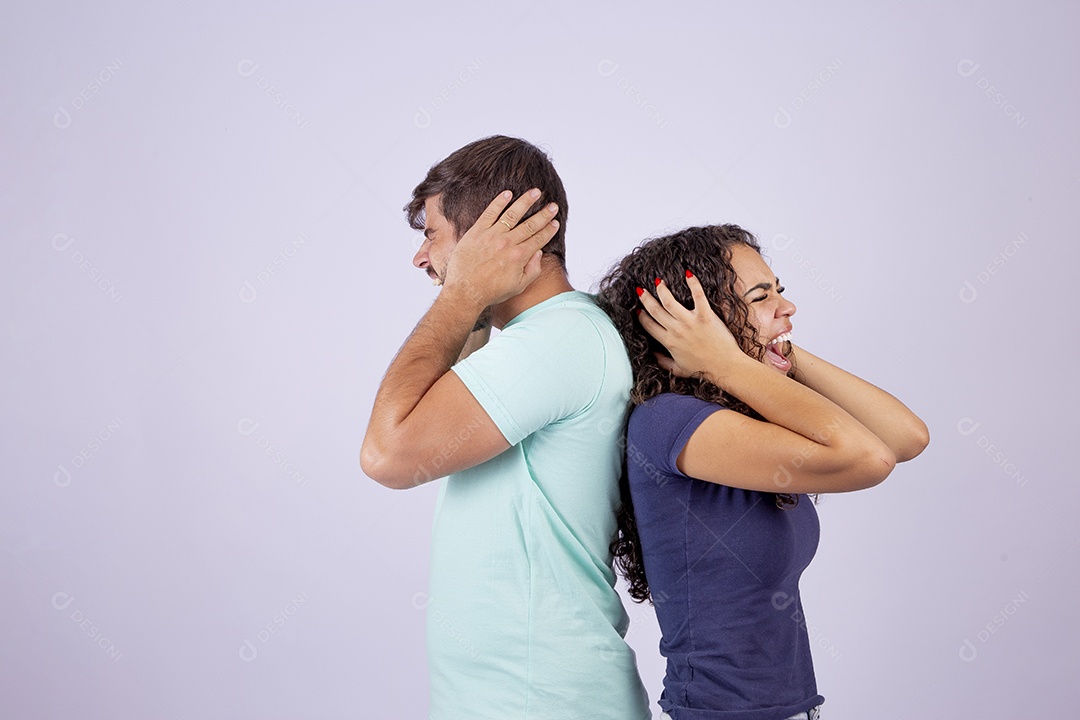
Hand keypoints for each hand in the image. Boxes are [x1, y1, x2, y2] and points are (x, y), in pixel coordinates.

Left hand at [441, 189, 558, 312]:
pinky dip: (499, 202)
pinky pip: (490, 213)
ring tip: (536, 192)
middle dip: (544, 214)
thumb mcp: (518, 286)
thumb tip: (539, 253)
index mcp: (520, 256)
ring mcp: (492, 235)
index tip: (556, 222)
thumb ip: (533, 270)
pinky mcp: (477, 231)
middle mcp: (508, 243)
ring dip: (526, 201)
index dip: (549, 230)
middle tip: (553, 205)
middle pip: (530, 224)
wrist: (465, 291)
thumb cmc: (491, 291)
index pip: (539, 238)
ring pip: (513, 214)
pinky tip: (508, 193)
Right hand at [637, 272, 749, 385]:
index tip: (637, 309)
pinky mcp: (705, 316)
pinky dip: (693, 283)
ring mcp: (690, 322)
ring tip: (659, 281)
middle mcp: (676, 330)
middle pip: (655, 310)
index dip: (641, 316)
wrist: (725, 367)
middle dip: (646, 299)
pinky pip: (698, 296)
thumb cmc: (703, 369)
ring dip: (662, 289)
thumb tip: (652, 354)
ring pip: (670, 301)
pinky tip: (688, 273)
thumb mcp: (678, 369)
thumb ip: (662, 362)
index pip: (649, 326)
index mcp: (669, 342)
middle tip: (640, 290)